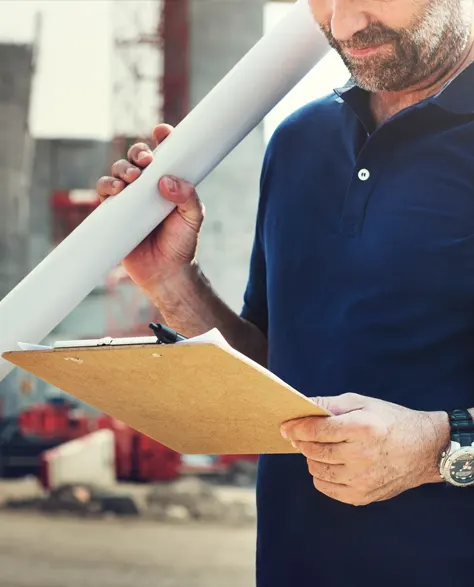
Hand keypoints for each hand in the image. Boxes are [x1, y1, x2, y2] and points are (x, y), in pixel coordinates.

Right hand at [95, 124, 203, 294]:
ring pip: (118, 172)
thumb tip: (166, 181)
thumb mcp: (194, 218)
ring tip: (131, 179)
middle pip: (136, 158)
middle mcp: (147, 188)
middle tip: (146, 161)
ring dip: (122, 168)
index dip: (162, 138)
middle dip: (138, 153)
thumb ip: (188, 197)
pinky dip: (107, 185)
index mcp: (168, 183)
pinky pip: (104, 192)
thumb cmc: (183, 244)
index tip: (162, 131)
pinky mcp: (113, 213)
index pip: (164, 155)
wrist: (166, 273)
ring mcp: (129, 200)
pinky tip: (116, 190)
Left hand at [280, 393, 448, 506]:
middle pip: (314, 451)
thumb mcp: (362, 403)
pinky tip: (331, 464)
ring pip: (317, 470)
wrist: (425, 449)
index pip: (317, 430)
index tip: (285, 427)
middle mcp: (362, 455)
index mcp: (362, 428)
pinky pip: (327, 487)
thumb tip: (300, 408)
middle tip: (300, 436)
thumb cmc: (389, 420)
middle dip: (302, 441)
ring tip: (321, 448)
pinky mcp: (363, 497)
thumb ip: (329, 404)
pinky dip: (322, 475)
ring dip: (312, 458)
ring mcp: (362, 479)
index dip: (296, 427)